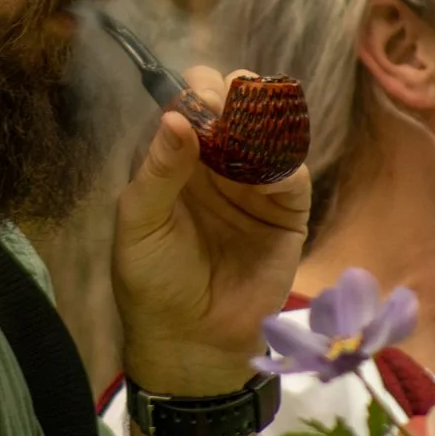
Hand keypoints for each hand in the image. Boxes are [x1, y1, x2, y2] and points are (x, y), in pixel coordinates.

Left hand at [113, 66, 310, 395]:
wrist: (193, 341)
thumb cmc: (154, 280)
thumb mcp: (140, 224)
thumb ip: (158, 170)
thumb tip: (178, 116)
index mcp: (177, 160)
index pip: (191, 106)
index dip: (198, 94)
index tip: (202, 101)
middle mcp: (217, 164)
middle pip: (236, 108)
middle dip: (236, 96)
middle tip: (231, 106)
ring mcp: (254, 186)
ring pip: (270, 133)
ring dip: (266, 122)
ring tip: (254, 128)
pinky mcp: (287, 213)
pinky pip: (294, 177)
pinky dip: (287, 167)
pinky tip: (272, 173)